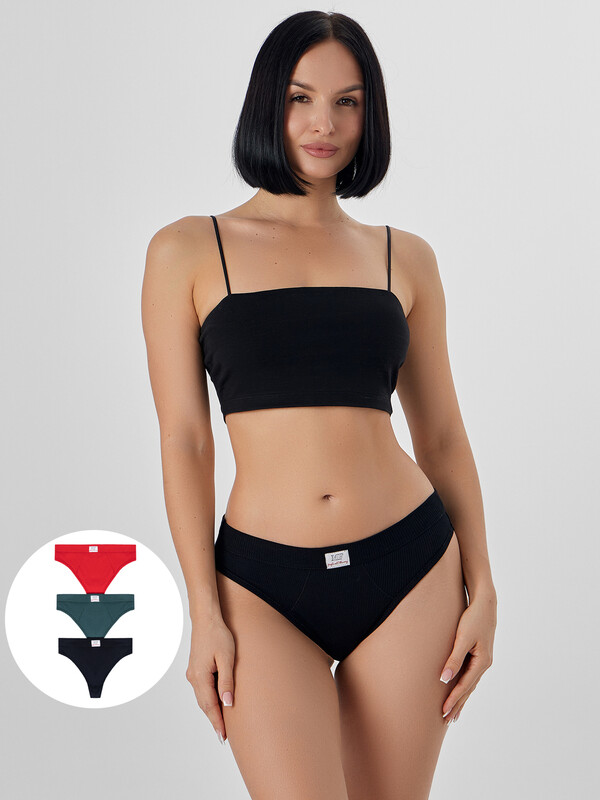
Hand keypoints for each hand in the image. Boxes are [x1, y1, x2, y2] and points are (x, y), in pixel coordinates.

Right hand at [186, 613, 235, 743]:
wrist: (206, 619)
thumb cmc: (218, 635)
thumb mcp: (227, 658)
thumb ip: (227, 682)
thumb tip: (227, 703)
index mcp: (200, 677)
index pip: (209, 706)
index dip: (217, 722)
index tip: (223, 737)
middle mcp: (193, 677)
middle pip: (204, 704)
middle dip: (214, 719)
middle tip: (223, 736)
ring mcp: (192, 673)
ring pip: (202, 697)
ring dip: (211, 710)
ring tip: (221, 723)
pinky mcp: (195, 669)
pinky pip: (201, 689)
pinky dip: (208, 699)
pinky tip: (216, 702)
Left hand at [440, 590, 496, 723]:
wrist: (485, 603)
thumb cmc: (473, 618)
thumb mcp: (462, 638)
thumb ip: (454, 659)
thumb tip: (444, 679)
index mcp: (482, 662)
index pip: (464, 686)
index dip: (453, 699)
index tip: (443, 712)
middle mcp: (484, 664)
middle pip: (469, 689)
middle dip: (458, 704)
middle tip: (447, 720)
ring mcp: (483, 660)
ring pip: (470, 684)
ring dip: (461, 698)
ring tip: (453, 712)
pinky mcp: (479, 655)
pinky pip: (470, 676)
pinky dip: (464, 686)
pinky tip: (460, 690)